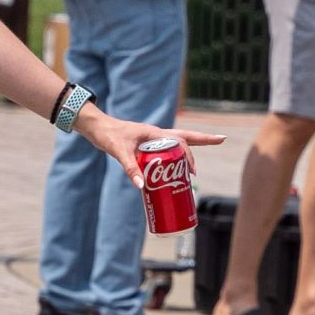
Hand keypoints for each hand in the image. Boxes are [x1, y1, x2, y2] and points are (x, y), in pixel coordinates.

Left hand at [72, 105, 226, 188]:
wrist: (94, 127)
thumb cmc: (107, 135)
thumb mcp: (119, 152)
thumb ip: (131, 169)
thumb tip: (142, 187)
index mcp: (154, 133)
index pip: (180, 142)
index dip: (189, 156)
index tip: (192, 171)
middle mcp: (156, 134)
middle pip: (185, 137)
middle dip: (203, 140)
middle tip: (220, 142)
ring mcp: (151, 139)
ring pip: (176, 143)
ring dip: (188, 151)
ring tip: (198, 165)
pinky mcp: (144, 145)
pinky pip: (164, 152)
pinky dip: (171, 159)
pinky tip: (173, 169)